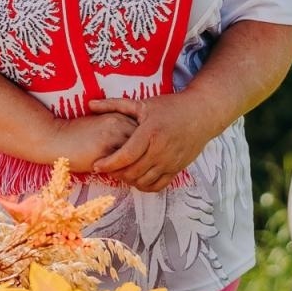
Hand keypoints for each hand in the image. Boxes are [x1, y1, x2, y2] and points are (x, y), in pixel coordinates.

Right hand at [46, 113, 137, 172]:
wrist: (55, 139)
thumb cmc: (76, 135)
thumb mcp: (100, 126)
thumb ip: (118, 132)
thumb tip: (137, 146)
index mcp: (118, 116)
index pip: (143, 132)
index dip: (145, 146)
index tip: (144, 157)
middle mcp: (118, 123)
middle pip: (143, 143)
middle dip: (144, 156)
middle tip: (143, 169)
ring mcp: (113, 136)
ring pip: (136, 155)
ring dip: (137, 166)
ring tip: (134, 176)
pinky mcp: (105, 150)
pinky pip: (123, 165)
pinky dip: (125, 172)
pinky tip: (122, 178)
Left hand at [89, 94, 221, 191]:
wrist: (201, 114)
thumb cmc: (170, 107)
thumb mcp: (142, 104)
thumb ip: (114, 105)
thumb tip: (90, 104)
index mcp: (150, 132)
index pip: (125, 156)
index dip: (108, 164)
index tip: (96, 165)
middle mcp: (161, 150)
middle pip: (132, 172)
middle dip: (115, 173)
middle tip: (106, 168)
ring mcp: (170, 161)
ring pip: (143, 181)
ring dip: (128, 180)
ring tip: (119, 172)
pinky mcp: (177, 169)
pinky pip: (158, 186)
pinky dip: (144, 186)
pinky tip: (136, 177)